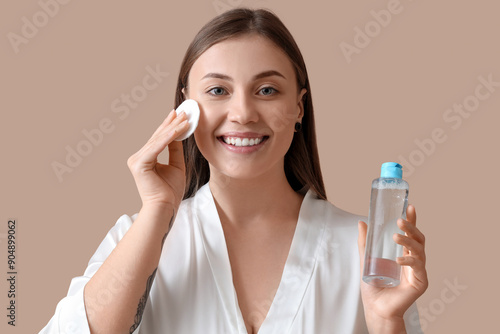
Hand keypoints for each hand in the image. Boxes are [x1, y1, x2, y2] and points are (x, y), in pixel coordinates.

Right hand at [127, 109, 189, 209]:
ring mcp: (136, 160)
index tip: (179, 114)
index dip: (169, 125)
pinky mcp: (139, 164)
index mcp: (145, 159)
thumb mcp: (176, 166)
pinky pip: (157, 147)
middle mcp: (138, 157)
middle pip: (158, 137)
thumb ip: (175, 150)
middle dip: (172, 123)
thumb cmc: (170, 191)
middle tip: (184, 111)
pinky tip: (178, 129)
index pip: (159, 139)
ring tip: (185, 118)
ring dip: (173, 127)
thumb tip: (178, 134)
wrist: (166, 207)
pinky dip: (169, 137)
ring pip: (158, 140)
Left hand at [357, 205, 427, 329]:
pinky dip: (409, 261)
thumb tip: (361, 223)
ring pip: (419, 250)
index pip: (410, 234)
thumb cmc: (373, 286)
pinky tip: (399, 260)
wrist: (375, 308)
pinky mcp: (420, 282)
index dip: (412, 220)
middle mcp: (413, 260)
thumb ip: (365, 243)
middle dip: (411, 227)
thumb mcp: (366, 260)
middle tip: (400, 220)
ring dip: (408, 241)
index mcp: (403, 254)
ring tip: (396, 236)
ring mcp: (418, 271)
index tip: (410, 207)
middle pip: (418, 239)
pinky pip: (418, 267)